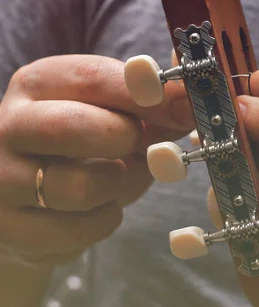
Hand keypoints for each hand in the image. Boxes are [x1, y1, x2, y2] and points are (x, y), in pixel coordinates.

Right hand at [0, 55, 194, 268]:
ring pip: (77, 187)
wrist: (36, 196)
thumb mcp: (120, 113)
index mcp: (40, 84)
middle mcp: (8, 125)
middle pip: (73, 128)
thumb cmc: (88, 145)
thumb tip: (191, 100)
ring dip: (117, 185)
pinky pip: (78, 229)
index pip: (91, 77)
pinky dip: (104, 220)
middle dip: (124, 139)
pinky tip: (97, 207)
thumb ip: (158, 105)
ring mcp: (1, 178)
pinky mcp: (7, 227)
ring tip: (114, 177)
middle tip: (135, 143)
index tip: (182, 106)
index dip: (143, 92)